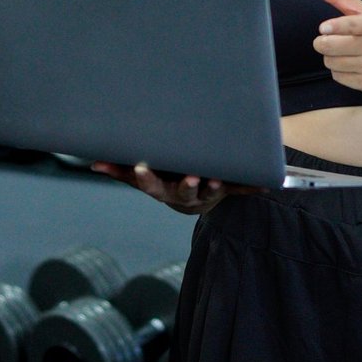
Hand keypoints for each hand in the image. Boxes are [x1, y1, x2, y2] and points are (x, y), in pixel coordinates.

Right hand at [89, 162, 260, 214]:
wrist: (196, 198)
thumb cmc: (165, 182)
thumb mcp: (144, 179)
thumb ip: (121, 171)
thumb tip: (94, 163)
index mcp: (163, 191)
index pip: (151, 186)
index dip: (146, 178)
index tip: (141, 167)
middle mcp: (185, 196)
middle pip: (183, 193)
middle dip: (186, 185)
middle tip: (189, 177)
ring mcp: (207, 194)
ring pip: (210, 193)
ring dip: (215, 187)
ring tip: (217, 179)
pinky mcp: (227, 191)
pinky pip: (240, 190)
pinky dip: (252, 187)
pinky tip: (266, 184)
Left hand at [311, 0, 361, 93]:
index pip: (349, 24)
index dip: (332, 27)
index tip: (323, 28)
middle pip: (330, 46)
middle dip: (323, 43)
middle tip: (328, 40)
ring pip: (330, 62)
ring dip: (331, 57)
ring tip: (343, 54)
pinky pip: (337, 77)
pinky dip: (338, 71)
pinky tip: (350, 65)